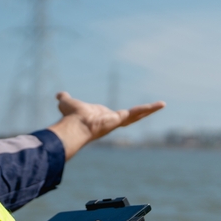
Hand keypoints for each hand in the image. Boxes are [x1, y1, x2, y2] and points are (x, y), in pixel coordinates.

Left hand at [48, 92, 164, 159]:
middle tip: (151, 109)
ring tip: (162, 105)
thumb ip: (64, 99)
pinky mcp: (121, 118)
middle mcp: (111, 122)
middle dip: (140, 113)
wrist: (74, 125)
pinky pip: (137, 112)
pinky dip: (149, 108)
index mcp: (101, 119)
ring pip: (137, 115)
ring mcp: (117, 121)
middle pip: (129, 117)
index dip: (116, 114)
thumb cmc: (70, 117)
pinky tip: (160, 104)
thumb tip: (59, 95)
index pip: (112, 116)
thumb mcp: (67, 103)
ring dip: (149, 110)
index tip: (123, 113)